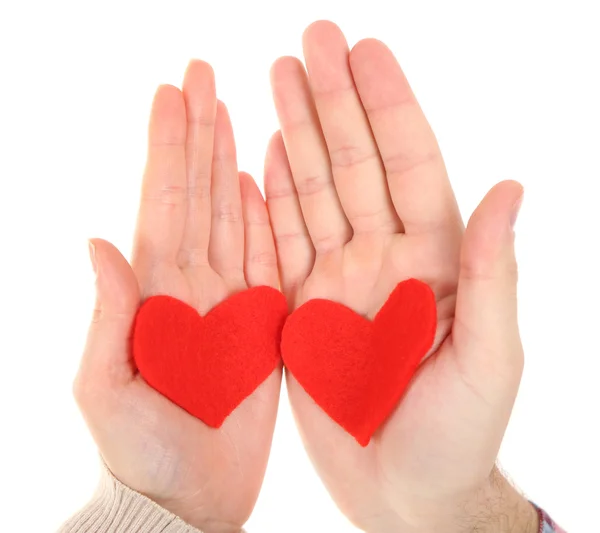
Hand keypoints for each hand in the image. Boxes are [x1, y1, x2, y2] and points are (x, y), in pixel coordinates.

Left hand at [74, 61, 279, 532]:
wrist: (189, 496)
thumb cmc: (144, 451)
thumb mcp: (108, 388)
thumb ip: (107, 316)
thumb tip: (97, 242)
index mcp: (156, 295)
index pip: (164, 203)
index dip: (168, 147)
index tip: (173, 93)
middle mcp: (192, 286)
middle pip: (196, 195)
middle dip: (198, 135)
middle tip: (203, 77)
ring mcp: (228, 300)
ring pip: (229, 216)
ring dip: (226, 163)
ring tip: (228, 113)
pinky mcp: (260, 322)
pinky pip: (262, 258)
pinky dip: (259, 216)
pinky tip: (254, 181)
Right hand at [266, 21, 536, 532]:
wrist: (406, 490)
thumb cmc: (457, 434)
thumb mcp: (489, 357)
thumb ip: (493, 273)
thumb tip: (509, 189)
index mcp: (434, 261)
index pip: (409, 164)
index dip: (388, 106)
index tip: (364, 53)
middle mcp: (385, 258)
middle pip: (356, 163)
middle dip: (333, 100)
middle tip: (311, 41)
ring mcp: (340, 278)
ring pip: (317, 190)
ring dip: (300, 133)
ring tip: (280, 77)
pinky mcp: (303, 305)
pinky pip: (286, 238)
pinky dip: (276, 193)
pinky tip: (270, 153)